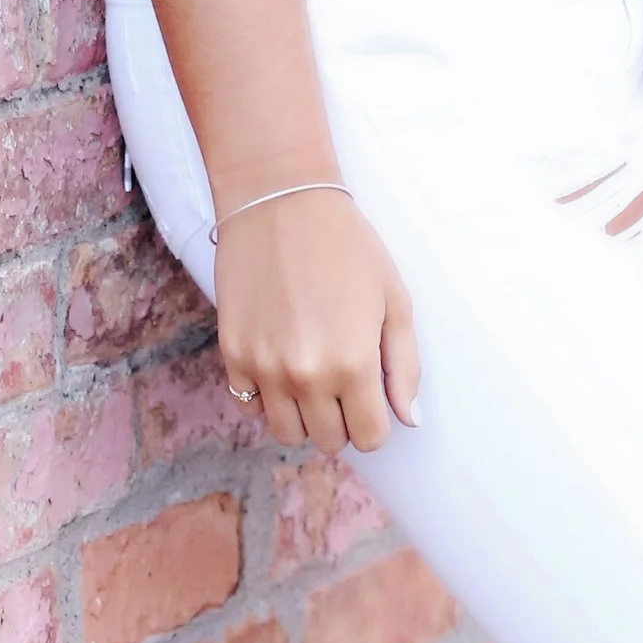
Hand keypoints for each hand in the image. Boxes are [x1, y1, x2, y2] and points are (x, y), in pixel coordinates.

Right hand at [215, 189, 420, 452]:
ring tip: (312, 377)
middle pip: (329, 441)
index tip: (372, 396)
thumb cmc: (347, 244)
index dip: (375, 421)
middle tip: (344, 381)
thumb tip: (409, 419)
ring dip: (304, 416)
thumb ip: (404, 365)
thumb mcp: (394, 298)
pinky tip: (280, 361)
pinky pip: (249, 407)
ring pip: (286, 433)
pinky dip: (267, 396)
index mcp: (353, 363)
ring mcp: (264, 369)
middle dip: (342, 419)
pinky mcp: (233, 355)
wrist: (280, 202)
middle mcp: (307, 376)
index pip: (369, 438)